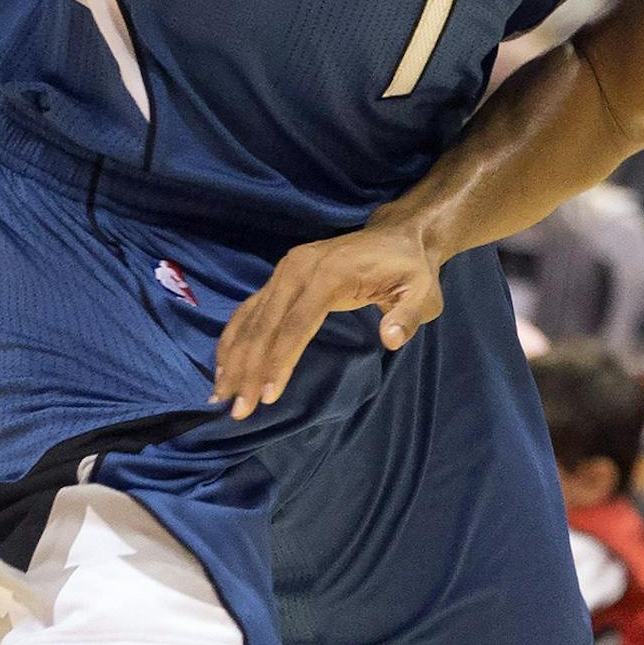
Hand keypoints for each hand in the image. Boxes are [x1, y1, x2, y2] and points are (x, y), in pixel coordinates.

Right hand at [211, 221, 444, 419]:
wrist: (399, 234)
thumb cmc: (411, 268)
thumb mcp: (423, 292)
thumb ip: (408, 316)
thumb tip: (390, 339)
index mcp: (329, 275)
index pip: (297, 325)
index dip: (280, 362)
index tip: (266, 397)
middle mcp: (298, 269)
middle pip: (266, 326)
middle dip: (249, 369)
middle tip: (237, 410)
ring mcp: (286, 270)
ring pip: (251, 318)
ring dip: (234, 357)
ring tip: (221, 395)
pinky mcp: (282, 275)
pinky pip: (250, 308)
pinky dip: (234, 338)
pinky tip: (224, 366)